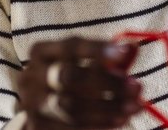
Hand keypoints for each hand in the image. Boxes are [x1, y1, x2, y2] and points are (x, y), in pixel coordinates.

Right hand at [19, 37, 141, 128]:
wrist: (43, 110)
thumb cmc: (71, 81)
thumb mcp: (86, 64)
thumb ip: (107, 57)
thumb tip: (132, 48)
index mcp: (42, 52)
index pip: (69, 46)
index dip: (96, 50)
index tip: (124, 54)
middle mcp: (30, 76)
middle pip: (68, 77)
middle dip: (106, 82)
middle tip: (136, 86)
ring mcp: (30, 104)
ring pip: (70, 106)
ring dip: (107, 107)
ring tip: (134, 106)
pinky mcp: (35, 126)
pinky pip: (70, 127)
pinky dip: (98, 125)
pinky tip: (120, 121)